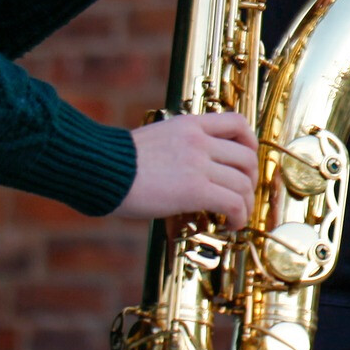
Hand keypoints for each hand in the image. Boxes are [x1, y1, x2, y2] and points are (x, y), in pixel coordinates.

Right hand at [118, 113, 258, 228]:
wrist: (99, 169)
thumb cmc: (115, 163)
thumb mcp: (155, 141)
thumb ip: (180, 148)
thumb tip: (195, 170)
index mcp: (189, 125)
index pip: (237, 124)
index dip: (250, 143)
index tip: (247, 161)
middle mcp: (199, 141)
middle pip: (247, 157)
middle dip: (251, 179)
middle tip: (243, 194)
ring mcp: (198, 164)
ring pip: (243, 183)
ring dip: (246, 203)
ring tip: (237, 215)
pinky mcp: (195, 189)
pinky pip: (233, 203)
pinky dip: (240, 216)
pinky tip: (231, 225)